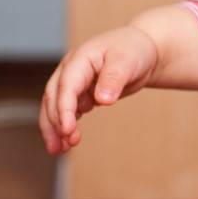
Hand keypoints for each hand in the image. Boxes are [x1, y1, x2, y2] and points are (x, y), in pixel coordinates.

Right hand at [39, 26, 158, 154]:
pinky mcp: (80, 94)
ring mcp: (74, 82)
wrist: (143, 50)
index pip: (66, 85)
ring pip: (55, 106)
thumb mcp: (127, 60)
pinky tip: (66, 142)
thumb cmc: (134, 49)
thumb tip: (102, 99)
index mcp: (80, 58)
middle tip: (67, 143)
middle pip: (54, 97)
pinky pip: (67, 111)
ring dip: (54, 128)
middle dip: (56, 122)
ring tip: (59, 150)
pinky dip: (64, 126)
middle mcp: (71, 69)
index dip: (64, 108)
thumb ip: (114, 78)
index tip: (68, 129)